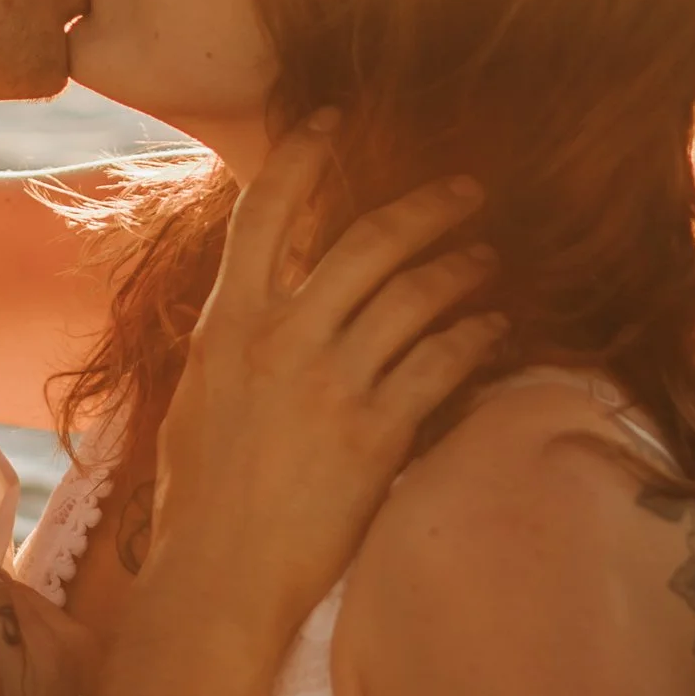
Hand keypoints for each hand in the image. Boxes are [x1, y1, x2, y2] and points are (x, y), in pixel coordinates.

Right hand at [147, 121, 504, 653]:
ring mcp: (331, 384)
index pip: (263, 212)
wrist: (219, 578)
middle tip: (466, 189)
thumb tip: (259, 297)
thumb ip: (234, 338)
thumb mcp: (200, 395)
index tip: (334, 117)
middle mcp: (281, 339)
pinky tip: (494, 329)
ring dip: (462, 269)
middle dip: (427, 206)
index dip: (301, 154)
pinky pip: (442, 363)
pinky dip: (474, 337)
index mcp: (227, 324)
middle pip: (368, 241)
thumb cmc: (200, 496)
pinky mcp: (376, 433)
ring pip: (416, 295)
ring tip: (487, 260)